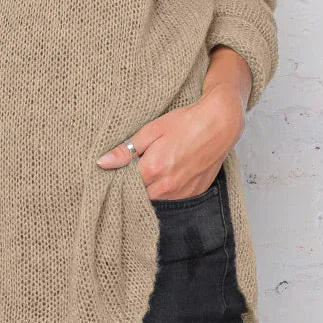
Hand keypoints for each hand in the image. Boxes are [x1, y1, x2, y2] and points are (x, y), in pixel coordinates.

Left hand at [95, 83, 244, 201]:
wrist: (220, 123)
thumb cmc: (186, 122)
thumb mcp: (151, 130)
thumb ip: (126, 150)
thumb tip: (102, 163)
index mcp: (153, 169)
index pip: (125, 185)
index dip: (119, 177)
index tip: (117, 170)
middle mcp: (168, 186)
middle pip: (140, 195)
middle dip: (134, 185)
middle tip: (136, 167)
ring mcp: (183, 192)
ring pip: (157, 199)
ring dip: (151, 188)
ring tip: (155, 168)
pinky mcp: (195, 193)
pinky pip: (174, 198)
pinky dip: (167, 190)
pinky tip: (170, 172)